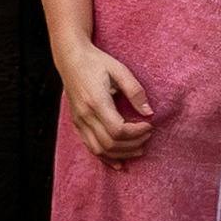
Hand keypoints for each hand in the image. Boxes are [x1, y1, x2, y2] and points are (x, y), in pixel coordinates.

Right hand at [56, 42, 155, 163]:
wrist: (71, 59)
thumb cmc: (97, 61)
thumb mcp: (119, 70)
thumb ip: (135, 91)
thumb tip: (149, 112)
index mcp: (96, 101)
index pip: (117, 129)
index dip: (136, 132)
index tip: (149, 125)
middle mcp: (85, 115)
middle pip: (110, 143)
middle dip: (132, 144)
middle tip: (148, 136)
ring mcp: (79, 121)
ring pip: (100, 150)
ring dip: (121, 154)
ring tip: (139, 149)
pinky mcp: (77, 124)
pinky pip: (90, 147)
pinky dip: (106, 158)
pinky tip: (119, 162)